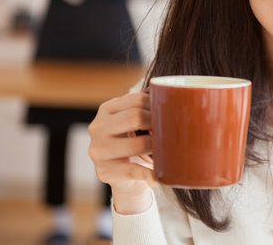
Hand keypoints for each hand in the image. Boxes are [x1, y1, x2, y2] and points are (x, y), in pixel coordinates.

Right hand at [88, 92, 154, 213]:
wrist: (122, 174)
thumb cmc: (133, 140)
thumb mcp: (133, 121)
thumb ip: (145, 108)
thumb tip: (175, 96)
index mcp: (106, 110)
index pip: (137, 99)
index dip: (156, 106)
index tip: (165, 115)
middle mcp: (97, 128)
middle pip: (136, 117)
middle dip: (156, 125)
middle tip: (166, 133)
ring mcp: (98, 150)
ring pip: (138, 143)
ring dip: (156, 148)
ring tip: (163, 150)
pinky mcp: (104, 172)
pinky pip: (132, 171)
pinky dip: (148, 174)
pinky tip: (157, 177)